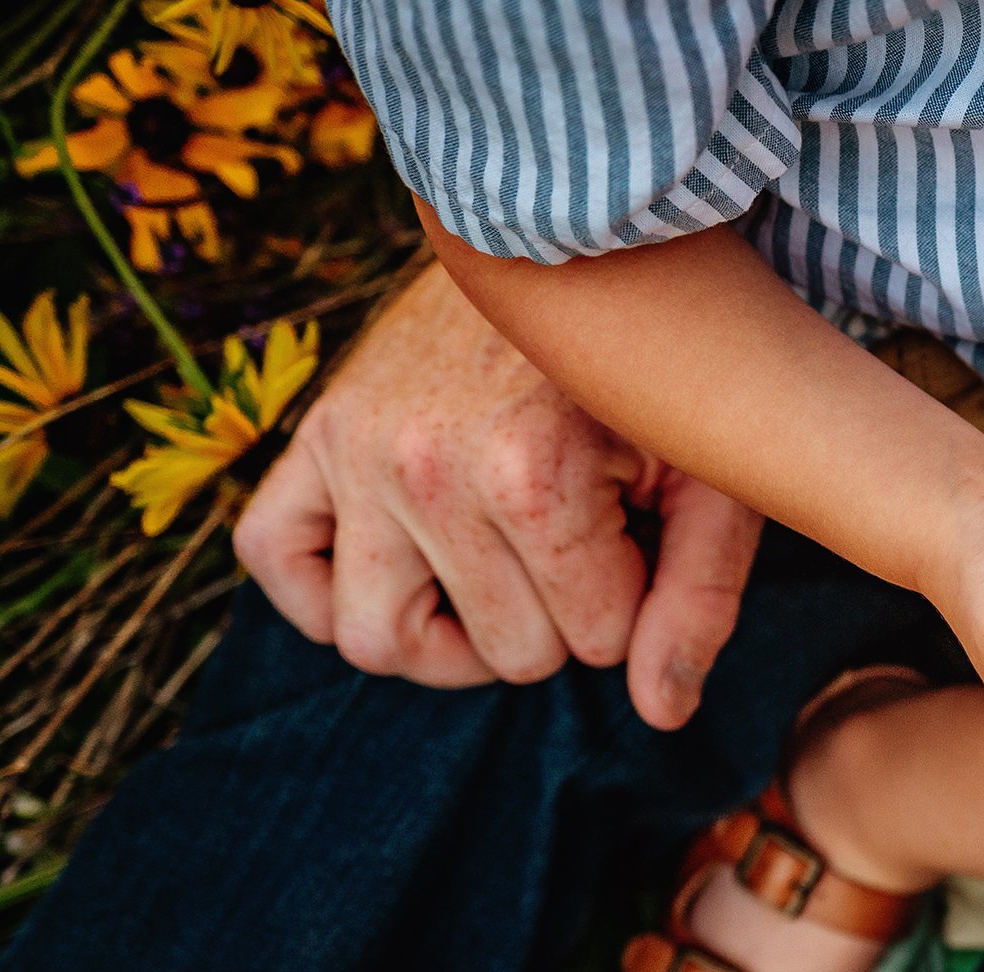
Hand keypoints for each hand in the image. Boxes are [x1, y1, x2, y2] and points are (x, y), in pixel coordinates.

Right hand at [232, 262, 762, 729]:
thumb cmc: (654, 372)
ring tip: (501, 572)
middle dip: (561, 614)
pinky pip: (272, 559)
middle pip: (505, 655)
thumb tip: (660, 714)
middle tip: (581, 535)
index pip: (598, 645)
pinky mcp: (312, 436)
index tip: (640, 525)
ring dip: (451, 632)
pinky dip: (323, 592)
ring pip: (380, 642)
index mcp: (531, 475)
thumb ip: (701, 598)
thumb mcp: (711, 474)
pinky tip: (407, 570)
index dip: (634, 599)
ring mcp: (355, 450)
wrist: (569, 246)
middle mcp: (423, 467)